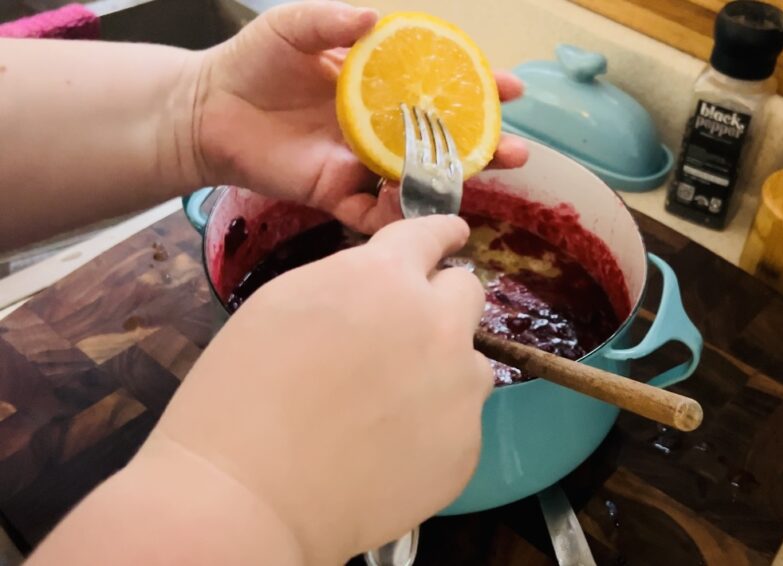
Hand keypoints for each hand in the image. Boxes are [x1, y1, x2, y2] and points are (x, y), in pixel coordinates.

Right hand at [143, 215, 491, 562]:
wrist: (248, 497)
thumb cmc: (240, 395)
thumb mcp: (286, 303)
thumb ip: (350, 282)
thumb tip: (383, 287)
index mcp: (386, 277)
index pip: (433, 234)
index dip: (440, 234)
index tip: (450, 236)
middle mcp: (438, 323)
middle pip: (467, 292)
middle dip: (440, 302)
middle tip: (404, 334)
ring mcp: (460, 387)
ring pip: (471, 361)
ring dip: (442, 368)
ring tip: (389, 407)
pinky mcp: (467, 445)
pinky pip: (462, 419)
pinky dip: (436, 426)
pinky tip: (390, 448)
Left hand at [192, 1, 527, 233]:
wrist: (205, 109)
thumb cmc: (250, 61)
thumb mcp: (291, 27)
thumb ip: (330, 20)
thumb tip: (372, 17)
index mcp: (378, 86)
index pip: (440, 85)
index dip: (478, 86)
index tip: (512, 87)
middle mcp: (379, 127)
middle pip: (443, 140)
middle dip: (485, 147)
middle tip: (517, 151)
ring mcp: (360, 163)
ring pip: (417, 180)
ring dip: (450, 184)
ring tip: (475, 181)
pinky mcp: (334, 194)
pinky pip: (373, 214)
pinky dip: (396, 217)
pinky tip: (416, 211)